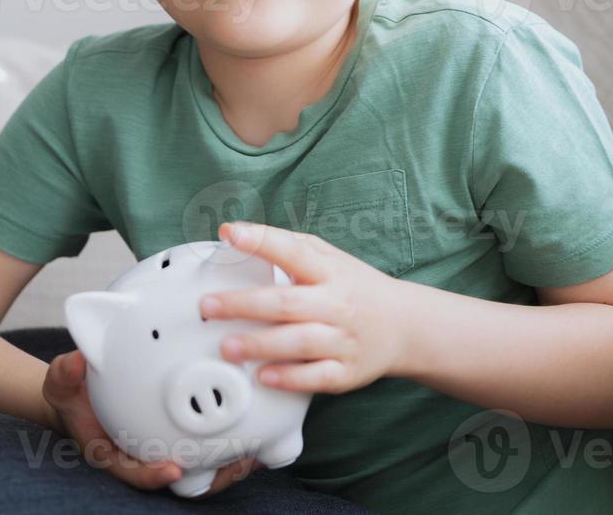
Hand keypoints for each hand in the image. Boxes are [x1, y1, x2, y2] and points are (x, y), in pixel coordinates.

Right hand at [41, 348, 262, 496]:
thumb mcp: (61, 381)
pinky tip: (253, 430)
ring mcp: (162, 449)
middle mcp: (141, 455)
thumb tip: (77, 361)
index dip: (152, 476)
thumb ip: (66, 373)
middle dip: (207, 477)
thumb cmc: (73, 394)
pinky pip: (207, 448)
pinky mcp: (179, 437)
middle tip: (235, 461)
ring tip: (254, 451)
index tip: (172, 468)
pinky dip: (229, 444)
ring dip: (226, 465)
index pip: (132, 472)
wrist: (81, 393)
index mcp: (112, 451)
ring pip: (200, 471)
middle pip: (179, 481)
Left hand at [199, 221, 410, 394]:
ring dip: (260, 345)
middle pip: (287, 303)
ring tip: (226, 347)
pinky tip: (263, 376)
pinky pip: (317, 377)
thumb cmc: (353, 287)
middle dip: (244, 304)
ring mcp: (343, 339)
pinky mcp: (347, 372)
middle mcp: (337, 303)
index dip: (261, 241)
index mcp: (329, 271)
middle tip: (207, 306)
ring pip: (299, 342)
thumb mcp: (329, 258)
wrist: (405, 326)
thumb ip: (288, 248)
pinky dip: (290, 377)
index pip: (294, 252)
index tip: (230, 234)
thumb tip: (234, 234)